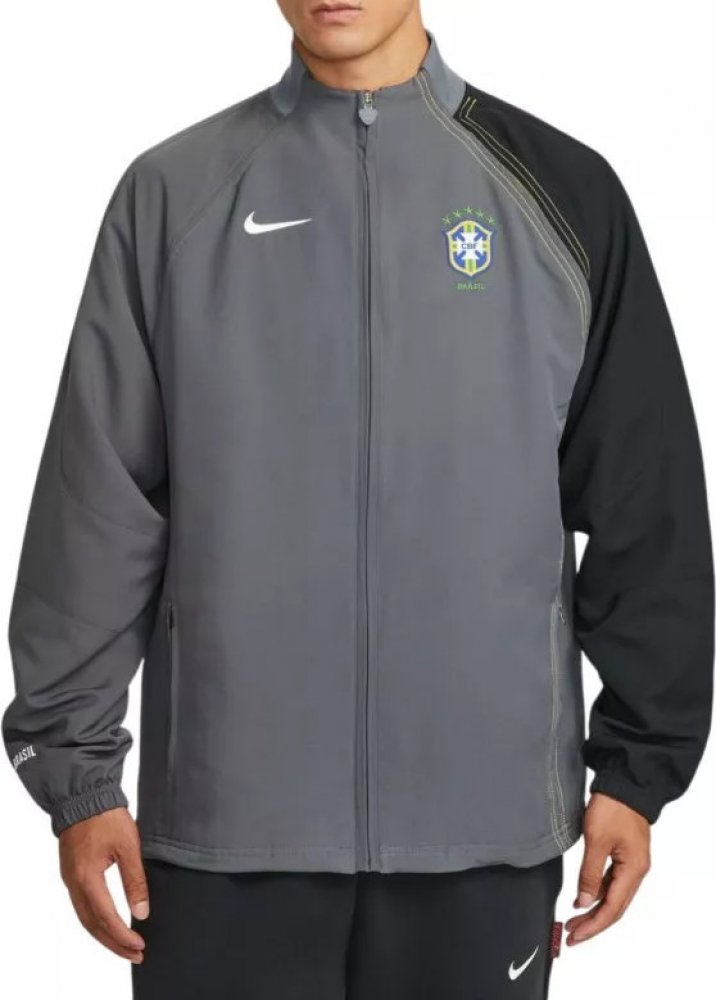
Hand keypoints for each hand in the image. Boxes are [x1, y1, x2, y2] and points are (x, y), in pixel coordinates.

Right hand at [59, 807, 148, 962]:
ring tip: (125, 946)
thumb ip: (135, 880)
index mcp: (87, 878)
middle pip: (92, 925)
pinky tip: (109, 924)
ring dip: (104, 935)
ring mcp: (70, 879)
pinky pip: (82, 906)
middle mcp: (74, 883)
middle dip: (114, 943)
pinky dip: (96, 921)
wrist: (84, 796)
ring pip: (85, 918)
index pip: (106, 917)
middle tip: (135, 955)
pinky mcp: (72, 874)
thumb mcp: (128, 846)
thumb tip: (142, 912)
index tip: (140, 946)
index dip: (123, 935)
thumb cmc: (106, 816)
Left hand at [566, 792, 650, 945]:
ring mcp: (631, 863)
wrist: (624, 783)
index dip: (593, 926)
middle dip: (593, 923)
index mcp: (633, 871)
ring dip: (593, 908)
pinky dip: (596, 891)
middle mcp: (635, 871)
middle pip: (614, 907)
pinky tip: (583, 896)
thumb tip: (584, 902)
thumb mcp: (596, 840)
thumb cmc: (613, 808)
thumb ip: (590, 874)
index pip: (612, 909)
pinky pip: (610, 881)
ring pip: (612, 895)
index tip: (575, 936)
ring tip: (573, 919)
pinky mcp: (623, 854)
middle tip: (571, 934)